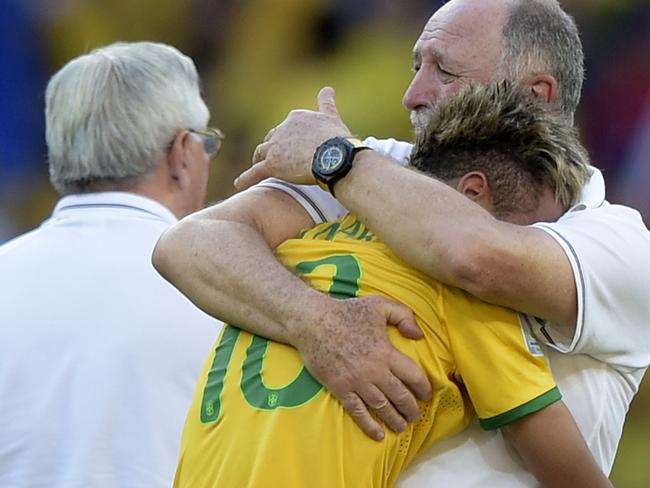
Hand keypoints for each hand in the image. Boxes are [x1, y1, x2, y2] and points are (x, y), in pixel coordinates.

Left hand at [234, 86, 351, 189]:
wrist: (334, 157)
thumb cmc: (337, 139)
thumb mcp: (331, 117)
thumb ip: (326, 103)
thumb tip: (327, 89)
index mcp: (295, 118)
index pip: (286, 127)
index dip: (287, 137)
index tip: (291, 145)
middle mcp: (282, 130)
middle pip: (271, 139)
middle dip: (272, 148)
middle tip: (276, 158)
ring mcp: (275, 148)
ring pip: (260, 153)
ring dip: (258, 160)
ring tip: (259, 168)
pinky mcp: (272, 165)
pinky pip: (254, 173)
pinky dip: (245, 179)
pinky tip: (239, 184)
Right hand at [290, 295, 431, 440]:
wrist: (312, 322)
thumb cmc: (346, 312)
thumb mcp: (379, 305)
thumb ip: (403, 316)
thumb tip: (418, 335)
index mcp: (386, 352)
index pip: (413, 376)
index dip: (423, 388)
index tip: (426, 395)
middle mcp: (374, 371)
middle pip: (400, 396)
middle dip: (411, 409)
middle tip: (415, 415)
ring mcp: (357, 382)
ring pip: (382, 407)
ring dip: (395, 419)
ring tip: (402, 426)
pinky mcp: (340, 388)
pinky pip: (358, 412)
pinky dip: (370, 426)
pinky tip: (378, 434)